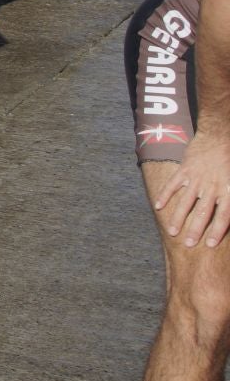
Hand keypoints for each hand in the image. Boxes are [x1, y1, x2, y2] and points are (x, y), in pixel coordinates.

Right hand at [157, 131, 229, 246]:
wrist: (220, 136)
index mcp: (228, 190)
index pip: (223, 216)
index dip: (216, 231)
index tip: (209, 244)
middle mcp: (212, 187)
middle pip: (203, 213)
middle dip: (195, 230)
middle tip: (188, 244)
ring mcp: (197, 178)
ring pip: (186, 202)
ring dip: (178, 218)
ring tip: (172, 232)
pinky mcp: (185, 170)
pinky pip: (173, 184)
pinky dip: (165, 195)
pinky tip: (158, 206)